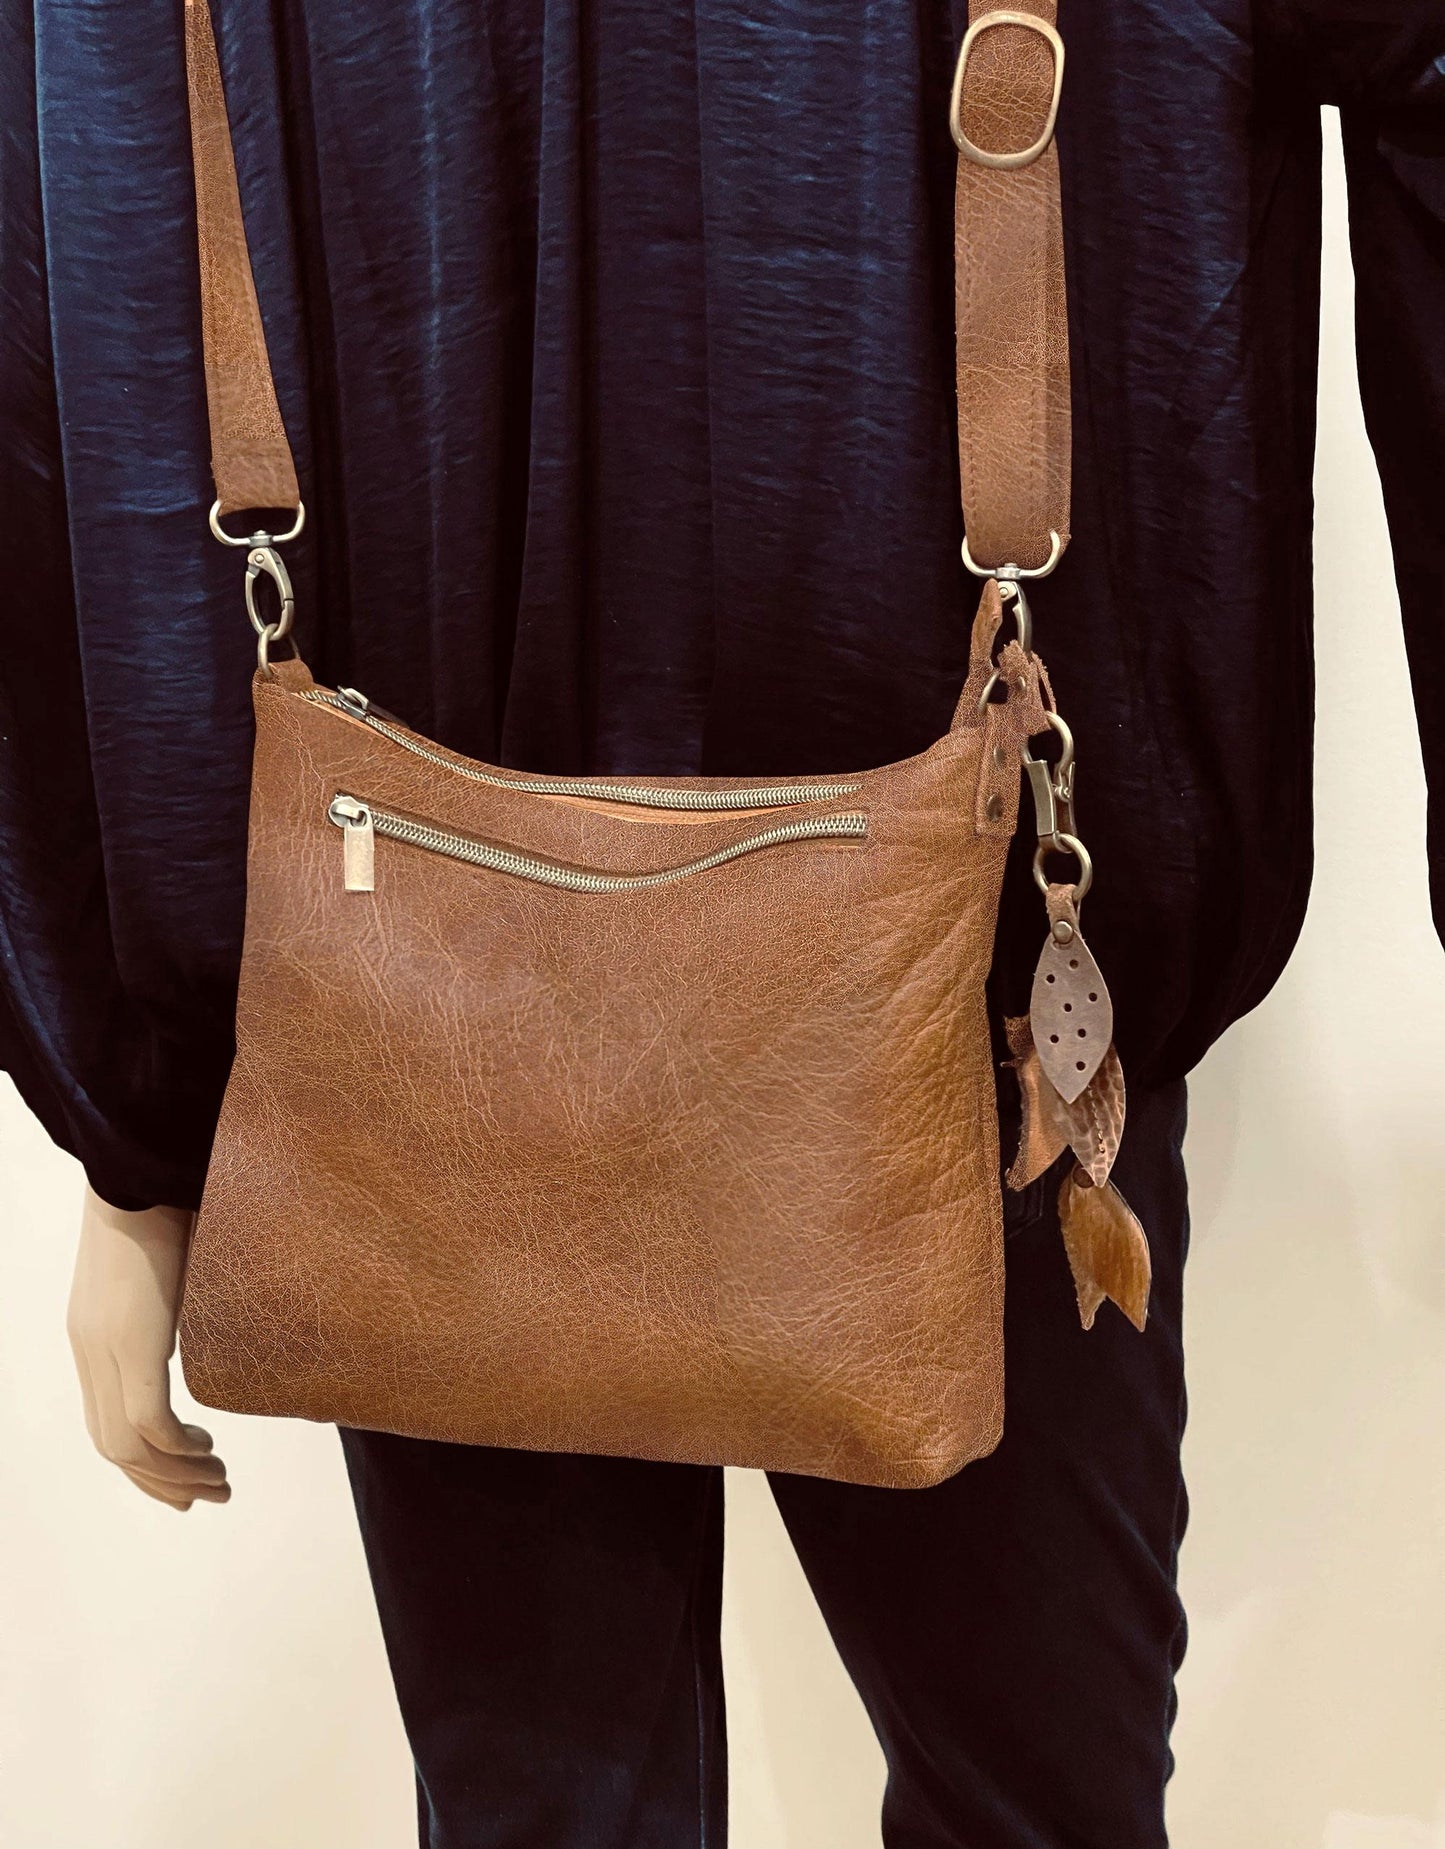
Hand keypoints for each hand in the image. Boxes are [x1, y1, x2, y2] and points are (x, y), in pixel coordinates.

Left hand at [67, 1186, 230, 1510]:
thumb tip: (228, 1310)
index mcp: (96, 1334)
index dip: (143, 1460)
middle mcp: (91, 1350)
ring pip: (126, 1446)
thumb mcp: (176, 1267)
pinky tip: (207, 1452)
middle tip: (204, 1498)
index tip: (187, 1476)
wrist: (146, 1165)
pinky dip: (176, 1450)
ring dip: (174, 1474)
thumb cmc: (171, 1199)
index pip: (106, 1418)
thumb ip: (184, 1302)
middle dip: (158, 1482)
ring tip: (218, 1483)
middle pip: (111, 1445)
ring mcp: (105, 1350)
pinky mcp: (131, 1345)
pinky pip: (148, 1424)